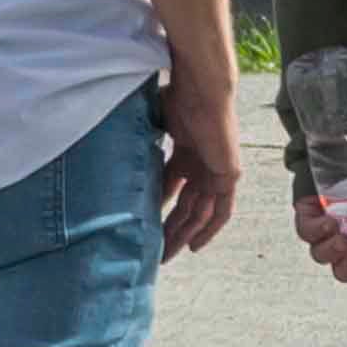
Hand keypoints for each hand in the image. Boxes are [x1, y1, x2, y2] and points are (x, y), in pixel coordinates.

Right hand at [153, 81, 244, 255]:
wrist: (203, 92)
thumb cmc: (178, 97)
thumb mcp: (155, 124)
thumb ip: (144, 141)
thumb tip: (118, 150)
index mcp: (188, 151)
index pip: (172, 187)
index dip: (160, 206)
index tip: (144, 223)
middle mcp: (204, 165)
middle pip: (187, 205)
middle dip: (171, 229)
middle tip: (156, 251)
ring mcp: (217, 171)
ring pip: (201, 213)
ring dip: (185, 234)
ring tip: (167, 254)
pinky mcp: (229, 176)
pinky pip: (221, 211)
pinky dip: (209, 229)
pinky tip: (195, 245)